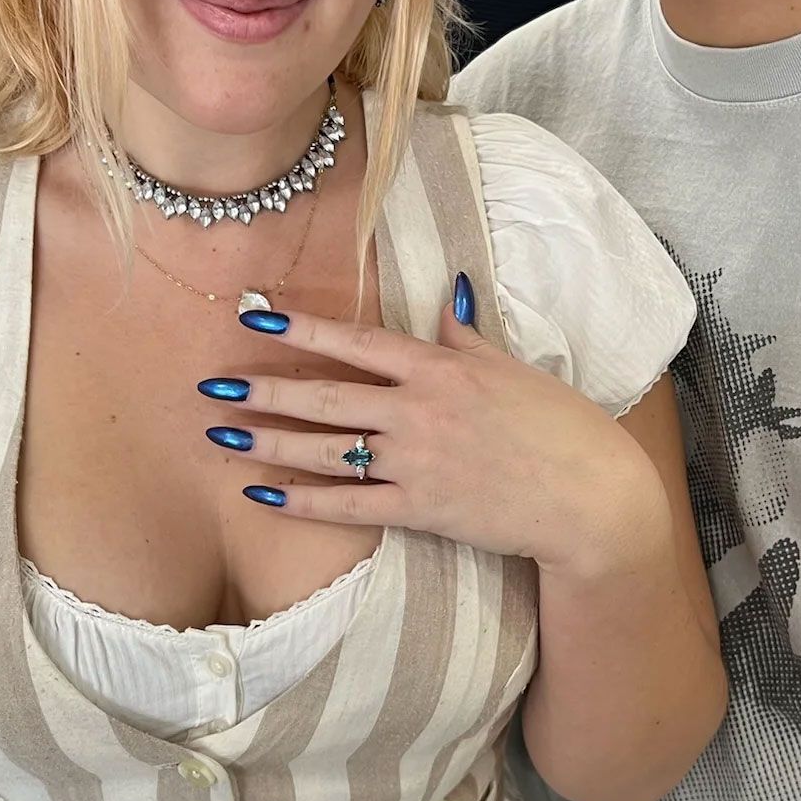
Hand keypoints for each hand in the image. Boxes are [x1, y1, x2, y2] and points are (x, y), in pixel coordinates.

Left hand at [202, 292, 654, 576]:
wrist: (590, 497)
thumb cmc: (559, 425)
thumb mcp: (513, 366)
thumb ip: (468, 333)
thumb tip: (450, 290)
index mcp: (440, 369)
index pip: (356, 342)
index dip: (301, 329)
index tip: (254, 317)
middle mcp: (418, 411)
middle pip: (324, 398)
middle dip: (261, 391)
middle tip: (210, 387)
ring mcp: (416, 462)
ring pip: (324, 451)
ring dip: (267, 443)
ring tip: (220, 438)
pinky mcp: (421, 510)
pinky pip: (347, 506)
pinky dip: (301, 501)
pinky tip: (262, 494)